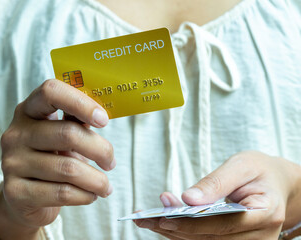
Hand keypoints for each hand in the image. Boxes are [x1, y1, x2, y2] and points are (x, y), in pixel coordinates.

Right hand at [0, 79, 115, 238]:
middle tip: (111, 163)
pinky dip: (85, 196)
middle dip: (101, 150)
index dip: (81, 103)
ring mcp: (12, 162)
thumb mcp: (62, 135)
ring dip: (97, 180)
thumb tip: (103, 116)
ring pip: (68, 168)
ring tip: (105, 186)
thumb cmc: (50, 159)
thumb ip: (78, 122)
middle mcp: (16, 133)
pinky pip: (62, 193)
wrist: (23, 198)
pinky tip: (91, 196)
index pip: (51, 92)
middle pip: (68, 134)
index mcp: (29, 111)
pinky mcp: (15, 191)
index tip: (104, 120)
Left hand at [134, 151, 300, 238]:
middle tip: (145, 216)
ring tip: (148, 216)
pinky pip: (205, 239)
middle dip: (174, 228)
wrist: (275, 183)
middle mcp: (259, 235)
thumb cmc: (260, 171)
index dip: (192, 224)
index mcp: (265, 213)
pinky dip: (182, 231)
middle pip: (210, 238)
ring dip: (173, 231)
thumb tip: (188, 199)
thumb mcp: (242, 165)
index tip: (164, 218)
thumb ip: (216, 182)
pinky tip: (163, 218)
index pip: (224, 225)